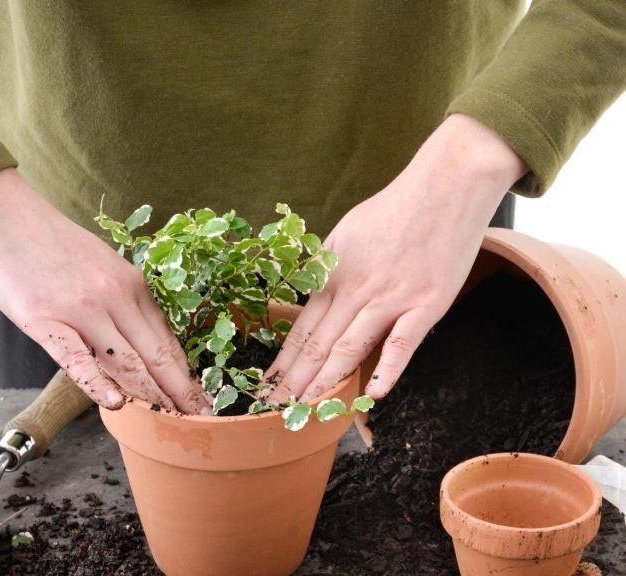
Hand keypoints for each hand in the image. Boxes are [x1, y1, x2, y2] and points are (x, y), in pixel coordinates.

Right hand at [0, 169, 209, 412]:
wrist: (3, 214)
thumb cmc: (52, 242)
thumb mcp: (102, 265)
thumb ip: (122, 300)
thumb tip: (139, 337)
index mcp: (132, 284)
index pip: (166, 339)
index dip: (184, 373)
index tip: (199, 396)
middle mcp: (115, 297)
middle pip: (155, 354)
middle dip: (181, 391)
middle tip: (200, 419)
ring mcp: (82, 309)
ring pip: (125, 360)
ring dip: (151, 395)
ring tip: (172, 422)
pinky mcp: (45, 320)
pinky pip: (76, 358)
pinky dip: (97, 383)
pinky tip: (115, 404)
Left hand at [267, 114, 527, 402]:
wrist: (445, 185)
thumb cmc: (396, 207)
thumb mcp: (348, 233)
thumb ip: (331, 269)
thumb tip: (316, 295)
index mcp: (334, 272)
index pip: (302, 327)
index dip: (284, 360)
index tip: (268, 385)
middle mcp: (356, 289)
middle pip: (318, 344)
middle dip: (294, 382)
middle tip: (275, 410)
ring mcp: (391, 298)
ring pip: (349, 348)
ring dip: (325, 383)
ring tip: (306, 411)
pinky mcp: (426, 303)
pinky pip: (402, 344)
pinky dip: (387, 370)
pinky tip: (373, 394)